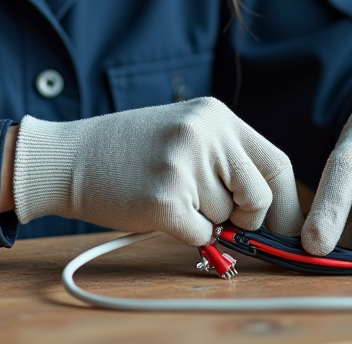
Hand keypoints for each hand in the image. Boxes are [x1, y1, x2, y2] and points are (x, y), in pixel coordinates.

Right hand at [13, 97, 302, 245]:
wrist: (67, 158)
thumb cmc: (126, 152)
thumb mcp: (183, 133)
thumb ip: (226, 158)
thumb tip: (271, 209)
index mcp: (214, 115)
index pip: (276, 163)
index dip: (284, 202)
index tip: (283, 226)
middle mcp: (204, 134)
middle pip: (259, 197)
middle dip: (244, 218)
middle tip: (212, 212)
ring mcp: (184, 166)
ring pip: (227, 220)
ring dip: (204, 220)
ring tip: (167, 193)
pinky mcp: (164, 200)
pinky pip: (201, 236)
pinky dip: (184, 234)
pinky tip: (156, 209)